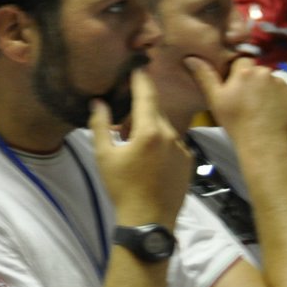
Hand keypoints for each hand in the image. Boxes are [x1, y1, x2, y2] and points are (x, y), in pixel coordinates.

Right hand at [91, 67, 190, 228]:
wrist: (149, 220)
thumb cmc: (122, 188)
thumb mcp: (104, 156)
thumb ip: (100, 125)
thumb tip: (97, 103)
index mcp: (149, 130)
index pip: (146, 95)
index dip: (141, 78)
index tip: (138, 65)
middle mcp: (170, 135)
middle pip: (155, 111)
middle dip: (142, 108)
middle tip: (127, 110)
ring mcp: (183, 149)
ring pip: (165, 129)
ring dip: (151, 129)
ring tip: (135, 144)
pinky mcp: (189, 162)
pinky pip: (174, 144)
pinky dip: (162, 144)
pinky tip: (149, 160)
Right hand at [187, 55, 286, 146]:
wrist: (263, 144)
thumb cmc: (235, 123)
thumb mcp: (215, 100)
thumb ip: (204, 76)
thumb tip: (190, 57)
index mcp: (245, 71)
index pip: (241, 61)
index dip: (237, 74)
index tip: (235, 90)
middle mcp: (266, 72)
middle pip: (258, 71)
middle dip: (253, 82)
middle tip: (247, 103)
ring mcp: (283, 83)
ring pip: (272, 81)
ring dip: (267, 90)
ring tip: (261, 110)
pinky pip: (286, 91)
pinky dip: (280, 99)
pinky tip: (273, 113)